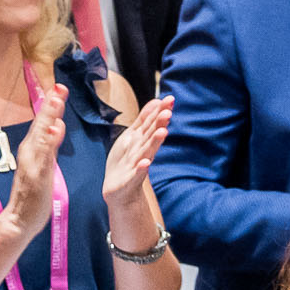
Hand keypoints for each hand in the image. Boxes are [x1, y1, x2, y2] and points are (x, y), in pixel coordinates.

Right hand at [2, 83, 67, 240]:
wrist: (19, 220)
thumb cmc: (33, 193)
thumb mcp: (44, 164)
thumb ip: (49, 145)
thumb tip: (56, 124)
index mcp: (33, 150)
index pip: (43, 123)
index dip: (50, 105)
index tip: (58, 87)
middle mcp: (30, 153)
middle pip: (40, 124)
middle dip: (49, 105)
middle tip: (58, 86)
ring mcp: (32, 164)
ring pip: (41, 136)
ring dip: (48, 117)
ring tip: (56, 100)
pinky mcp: (36, 176)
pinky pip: (44, 156)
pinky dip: (49, 142)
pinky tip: (55, 130)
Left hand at [103, 94, 171, 208]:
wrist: (118, 191)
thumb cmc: (127, 161)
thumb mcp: (134, 137)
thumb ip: (145, 120)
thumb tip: (157, 100)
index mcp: (142, 140)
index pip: (152, 123)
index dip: (160, 112)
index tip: (170, 99)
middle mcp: (142, 151)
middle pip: (152, 136)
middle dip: (160, 124)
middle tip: (168, 112)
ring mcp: (137, 165)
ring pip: (147, 152)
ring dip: (155, 143)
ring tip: (163, 132)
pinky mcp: (130, 180)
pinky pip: (136, 174)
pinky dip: (141, 169)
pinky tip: (145, 163)